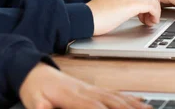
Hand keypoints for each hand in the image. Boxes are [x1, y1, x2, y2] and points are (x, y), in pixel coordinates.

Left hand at [19, 63, 150, 108]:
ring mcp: (90, 88)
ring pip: (117, 99)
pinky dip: (131, 99)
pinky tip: (142, 104)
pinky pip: (114, 94)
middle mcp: (85, 91)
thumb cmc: (33, 89)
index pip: (95, 108)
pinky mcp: (92, 88)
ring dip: (136, 107)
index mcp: (72, 96)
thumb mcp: (34, 103)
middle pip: (113, 103)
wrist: (31, 70)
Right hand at [86, 0, 160, 34]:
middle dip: (152, 8)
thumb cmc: (93, 18)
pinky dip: (155, 14)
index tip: (142, 15)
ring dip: (155, 11)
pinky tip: (149, 22)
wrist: (86, 18)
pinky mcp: (132, 3)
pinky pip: (152, 6)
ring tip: (150, 22)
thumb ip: (119, 6)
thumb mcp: (108, 7)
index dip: (145, 5)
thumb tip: (125, 13)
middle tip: (147, 20)